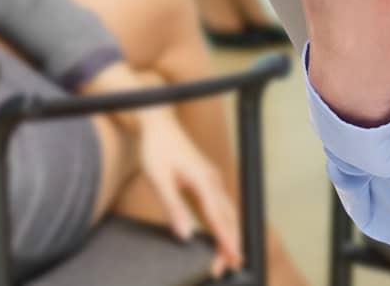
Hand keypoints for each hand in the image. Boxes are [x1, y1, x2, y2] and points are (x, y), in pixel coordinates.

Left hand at [133, 107, 241, 277]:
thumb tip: (185, 235)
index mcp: (203, 180)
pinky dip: (224, 223)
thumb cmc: (156, 149)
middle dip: (231, 243)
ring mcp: (212, 179)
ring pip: (227, 211)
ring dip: (229, 234)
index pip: (218, 218)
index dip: (225, 241)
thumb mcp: (159, 179)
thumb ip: (173, 207)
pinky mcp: (208, 179)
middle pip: (228, 217)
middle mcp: (213, 180)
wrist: (159, 123)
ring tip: (229, 257)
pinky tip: (222, 234)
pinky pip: (221, 205)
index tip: (233, 259)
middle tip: (232, 266)